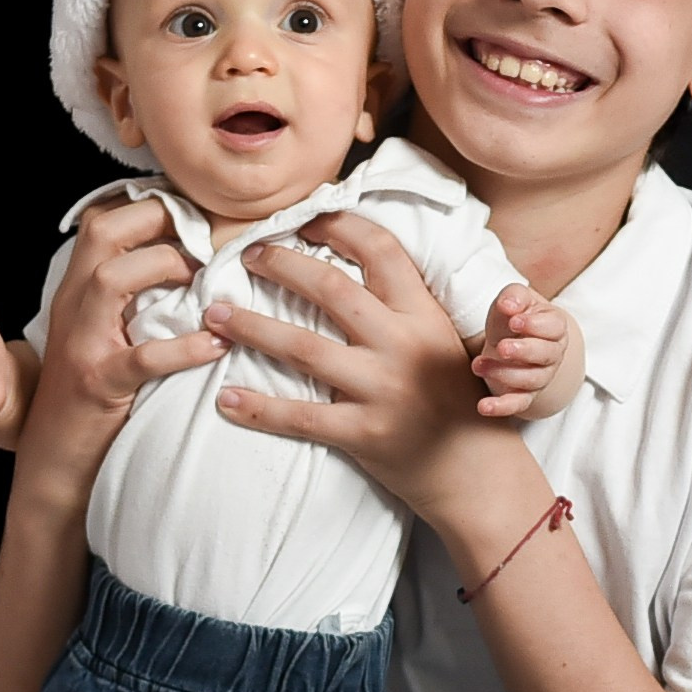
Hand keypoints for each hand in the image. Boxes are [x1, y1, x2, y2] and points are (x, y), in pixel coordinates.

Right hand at [32, 196, 223, 419]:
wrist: (55, 463)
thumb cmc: (94, 400)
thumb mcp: (108, 337)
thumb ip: (136, 302)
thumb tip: (197, 270)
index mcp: (77, 292)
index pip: (100, 222)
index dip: (147, 204)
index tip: (194, 209)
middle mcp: (73, 307)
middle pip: (101, 232)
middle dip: (157, 218)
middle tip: (206, 234)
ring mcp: (82, 344)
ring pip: (109, 278)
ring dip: (164, 267)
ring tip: (206, 280)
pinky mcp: (98, 384)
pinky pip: (142, 358)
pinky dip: (185, 348)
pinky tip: (218, 345)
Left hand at [204, 211, 519, 523]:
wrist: (476, 471)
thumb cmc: (456, 400)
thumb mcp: (443, 340)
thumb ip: (405, 307)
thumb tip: (348, 265)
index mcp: (424, 314)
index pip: (380, 250)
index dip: (338, 226)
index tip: (303, 220)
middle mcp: (403, 345)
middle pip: (331, 288)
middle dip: (281, 264)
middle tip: (246, 256)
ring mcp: (383, 390)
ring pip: (304, 348)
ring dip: (252, 327)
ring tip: (215, 314)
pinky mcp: (365, 434)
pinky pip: (301, 417)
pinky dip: (259, 408)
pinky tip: (226, 398)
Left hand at [471, 285, 569, 417]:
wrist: (507, 340)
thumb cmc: (512, 317)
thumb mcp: (513, 300)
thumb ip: (514, 296)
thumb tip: (509, 306)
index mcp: (554, 326)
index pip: (554, 327)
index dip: (535, 326)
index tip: (513, 322)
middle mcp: (553, 353)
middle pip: (546, 355)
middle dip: (523, 351)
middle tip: (501, 347)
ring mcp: (541, 376)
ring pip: (531, 380)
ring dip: (504, 373)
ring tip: (478, 364)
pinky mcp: (525, 394)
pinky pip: (519, 404)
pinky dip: (502, 407)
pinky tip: (484, 406)